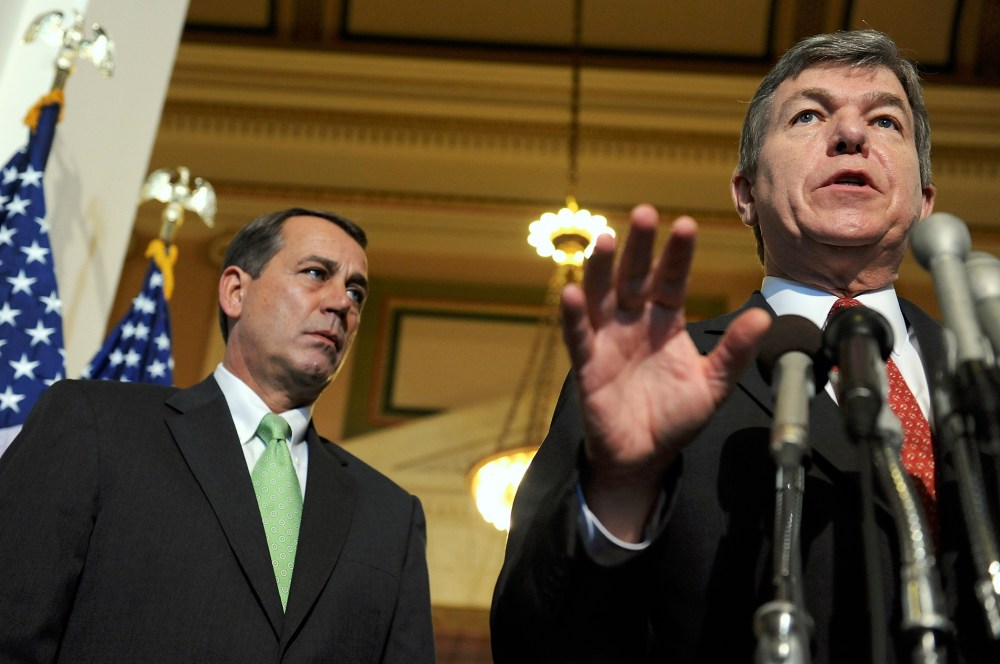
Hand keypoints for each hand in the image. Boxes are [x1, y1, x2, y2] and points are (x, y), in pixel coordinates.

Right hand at [562, 204, 770, 540]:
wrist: (644, 458)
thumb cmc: (675, 418)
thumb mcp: (713, 385)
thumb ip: (734, 352)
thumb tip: (763, 317)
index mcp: (665, 322)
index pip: (671, 280)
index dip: (677, 255)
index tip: (686, 225)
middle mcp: (633, 323)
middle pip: (633, 277)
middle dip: (638, 247)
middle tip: (643, 213)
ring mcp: (608, 341)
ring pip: (601, 296)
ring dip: (601, 269)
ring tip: (605, 240)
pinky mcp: (588, 365)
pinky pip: (578, 336)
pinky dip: (573, 315)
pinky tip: (572, 292)